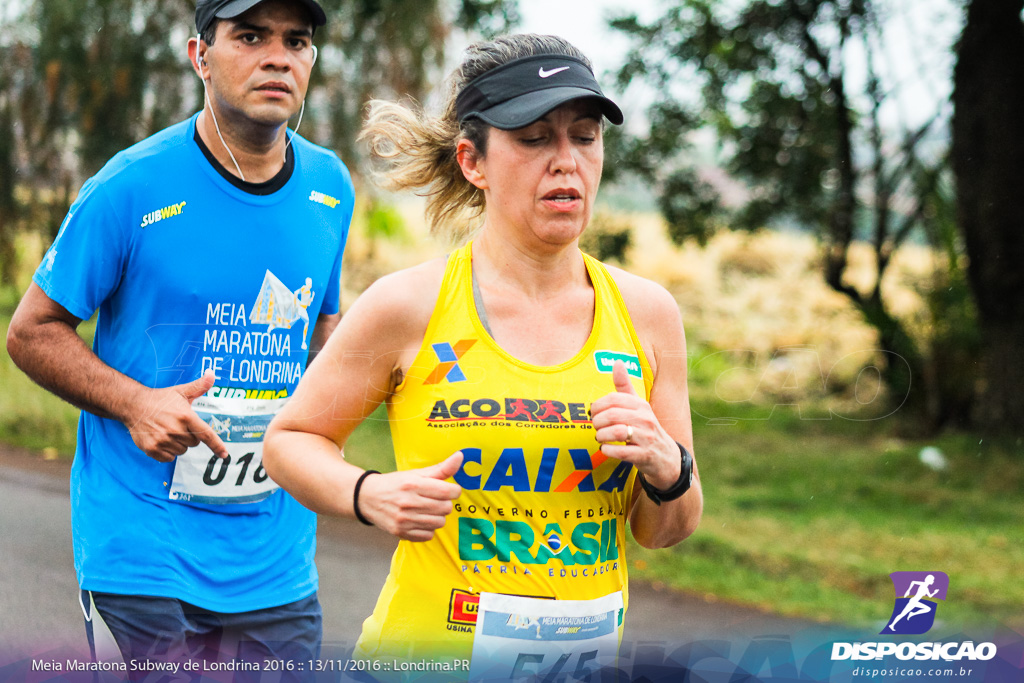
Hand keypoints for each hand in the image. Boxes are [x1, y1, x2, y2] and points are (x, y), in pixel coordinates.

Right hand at [125, 371, 228, 462]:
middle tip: (177, 425)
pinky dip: (167, 452)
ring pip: (182, 451)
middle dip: (190, 436)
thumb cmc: (160, 399)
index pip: (206, 434)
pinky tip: (161, 439)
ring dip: (178, 444)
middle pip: (194, 443)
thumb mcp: (181, 391)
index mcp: (185, 416)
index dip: (216, 445)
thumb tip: (212, 373)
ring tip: (167, 430)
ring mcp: (162, 440)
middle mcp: (175, 430)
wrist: (133, 405)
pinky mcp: (152, 449)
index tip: (224, 454)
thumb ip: (199, 385)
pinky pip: (169, 458)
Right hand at [359, 452, 463, 540]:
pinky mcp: (400, 533)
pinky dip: (428, 528)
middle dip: (445, 503)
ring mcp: (403, 520)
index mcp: (413, 485)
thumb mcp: (416, 473)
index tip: (450, 490)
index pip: (447, 491)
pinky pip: (428, 535)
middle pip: (445, 508)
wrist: (367, 498)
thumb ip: (441, 468)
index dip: (454, 491)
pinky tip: (420, 519)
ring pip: (439, 523)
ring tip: (428, 509)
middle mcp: (408, 503)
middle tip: (435, 499)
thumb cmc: (396, 484)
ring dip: (438, 516)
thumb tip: (460, 456)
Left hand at [591, 361, 680, 488]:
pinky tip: (605, 448)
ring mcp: (646, 438)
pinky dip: (608, 449)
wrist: (666, 456)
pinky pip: (621, 451)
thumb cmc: (645, 428)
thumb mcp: (638, 406)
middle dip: (597, 421)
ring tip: (600, 437)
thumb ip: (624, 386)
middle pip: (612, 415)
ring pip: (616, 432)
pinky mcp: (644, 455)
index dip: (598, 406)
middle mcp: (645, 419)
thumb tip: (617, 362)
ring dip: (601, 436)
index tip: (594, 413)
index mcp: (641, 405)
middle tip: (595, 427)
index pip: (613, 399)